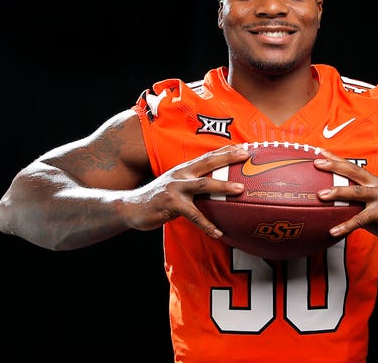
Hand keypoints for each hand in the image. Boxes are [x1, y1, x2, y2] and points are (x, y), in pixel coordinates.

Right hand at [127, 144, 248, 237]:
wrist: (132, 207)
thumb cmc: (159, 197)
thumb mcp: (177, 185)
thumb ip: (194, 183)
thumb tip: (216, 187)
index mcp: (184, 169)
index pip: (208, 156)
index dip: (226, 150)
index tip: (244, 146)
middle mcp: (181, 174)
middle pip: (208, 162)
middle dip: (228, 157)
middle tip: (246, 154)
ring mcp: (176, 188)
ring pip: (203, 184)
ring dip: (223, 185)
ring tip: (240, 189)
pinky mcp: (171, 204)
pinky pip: (194, 215)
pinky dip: (207, 224)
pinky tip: (218, 232)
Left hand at [314, 149, 377, 243]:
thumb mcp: (373, 207)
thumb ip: (357, 204)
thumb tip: (334, 209)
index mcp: (374, 181)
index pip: (352, 166)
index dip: (336, 158)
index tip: (319, 152)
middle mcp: (377, 185)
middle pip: (353, 171)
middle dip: (334, 166)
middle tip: (316, 163)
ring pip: (356, 192)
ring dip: (337, 192)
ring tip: (320, 195)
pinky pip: (361, 219)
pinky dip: (346, 225)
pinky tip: (334, 231)